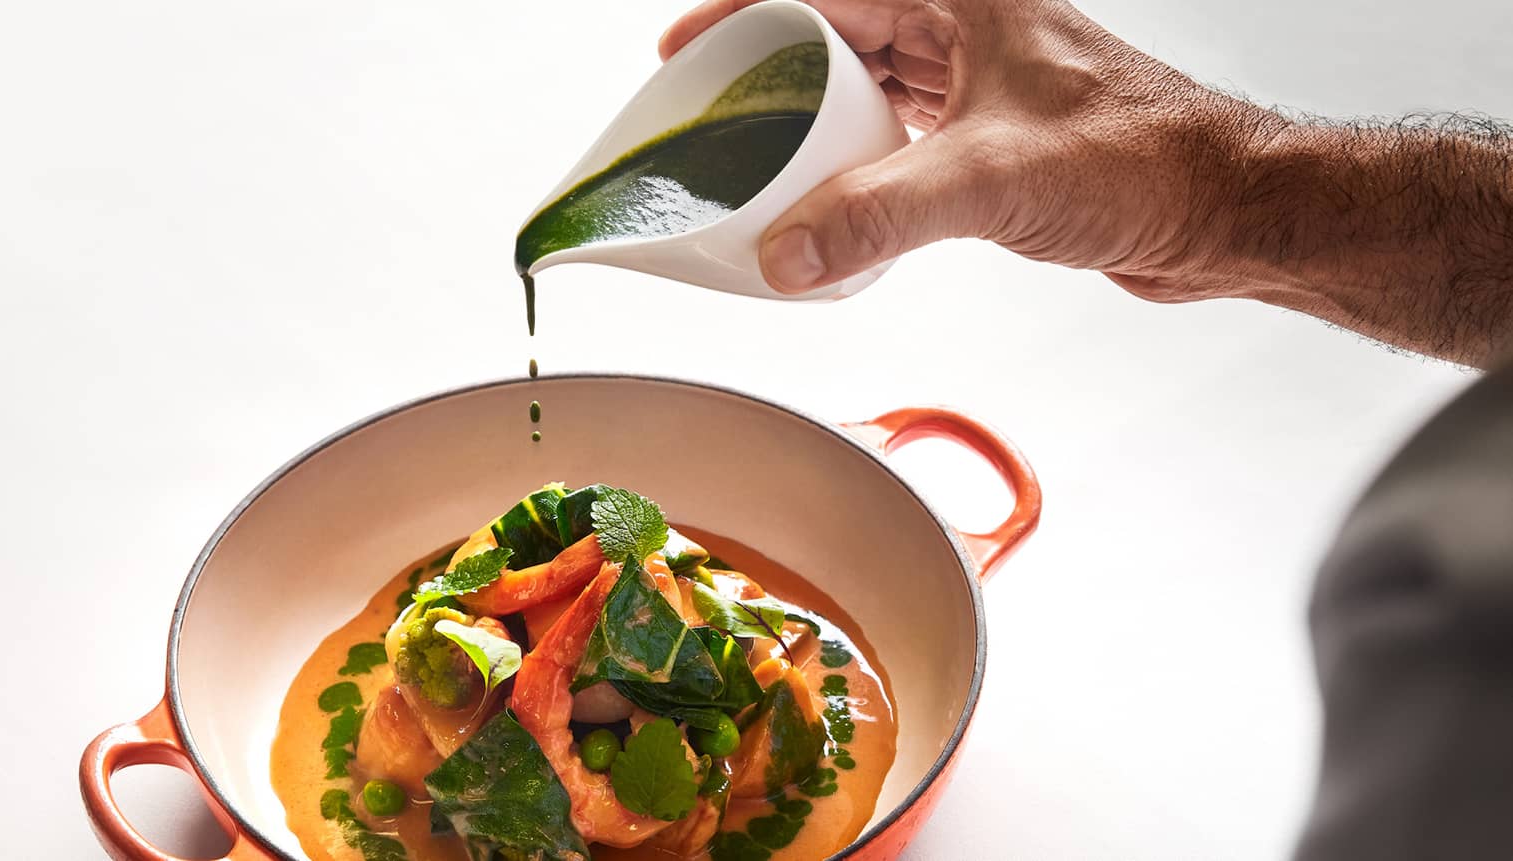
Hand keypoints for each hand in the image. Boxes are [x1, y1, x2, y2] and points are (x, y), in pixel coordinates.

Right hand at [660, 0, 1284, 297]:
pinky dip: (857, 167)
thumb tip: (788, 250)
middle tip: (712, 124)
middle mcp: (964, 26)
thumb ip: (879, 213)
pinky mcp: (988, 136)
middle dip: (767, 79)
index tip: (685, 51)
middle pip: (833, 37)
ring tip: (757, 167)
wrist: (1221, 210)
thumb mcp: (991, 178)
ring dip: (812, 130)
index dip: (740, 14)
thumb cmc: (1147, 157)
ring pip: (864, 90)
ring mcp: (976, 81)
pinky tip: (832, 199)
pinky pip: (896, 139)